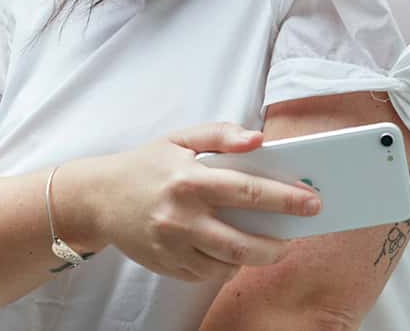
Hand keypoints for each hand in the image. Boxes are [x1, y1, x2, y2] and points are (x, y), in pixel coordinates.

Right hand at [89, 122, 320, 283]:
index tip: (312, 203)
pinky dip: (229, 266)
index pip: (249, 192)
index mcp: (189, 181)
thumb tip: (259, 140)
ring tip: (272, 245)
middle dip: (278, 244)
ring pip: (227, 264)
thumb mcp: (181, 138)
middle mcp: (181, 218)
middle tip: (296, 237)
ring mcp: (173, 247)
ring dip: (256, 258)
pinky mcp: (167, 266)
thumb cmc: (147, 165)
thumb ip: (222, 134)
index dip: (286, 199)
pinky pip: (208, 274)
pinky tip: (237, 251)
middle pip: (242, 243)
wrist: (97, 198)